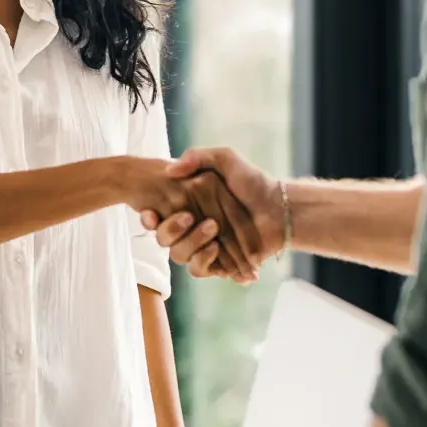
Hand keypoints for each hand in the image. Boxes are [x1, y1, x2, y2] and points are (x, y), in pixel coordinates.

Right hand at [140, 147, 283, 282]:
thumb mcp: (225, 159)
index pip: (157, 215)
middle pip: (164, 238)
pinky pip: (199, 269)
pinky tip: (215, 249)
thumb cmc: (252, 181)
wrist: (278, 207)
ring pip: (179, 255)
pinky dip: (205, 261)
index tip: (149, 213)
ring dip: (191, 243)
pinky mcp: (218, 263)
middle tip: (189, 217)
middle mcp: (191, 227)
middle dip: (171, 230)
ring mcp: (203, 246)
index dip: (148, 218)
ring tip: (212, 231)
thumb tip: (170, 170)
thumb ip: (198, 156)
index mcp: (188, 204)